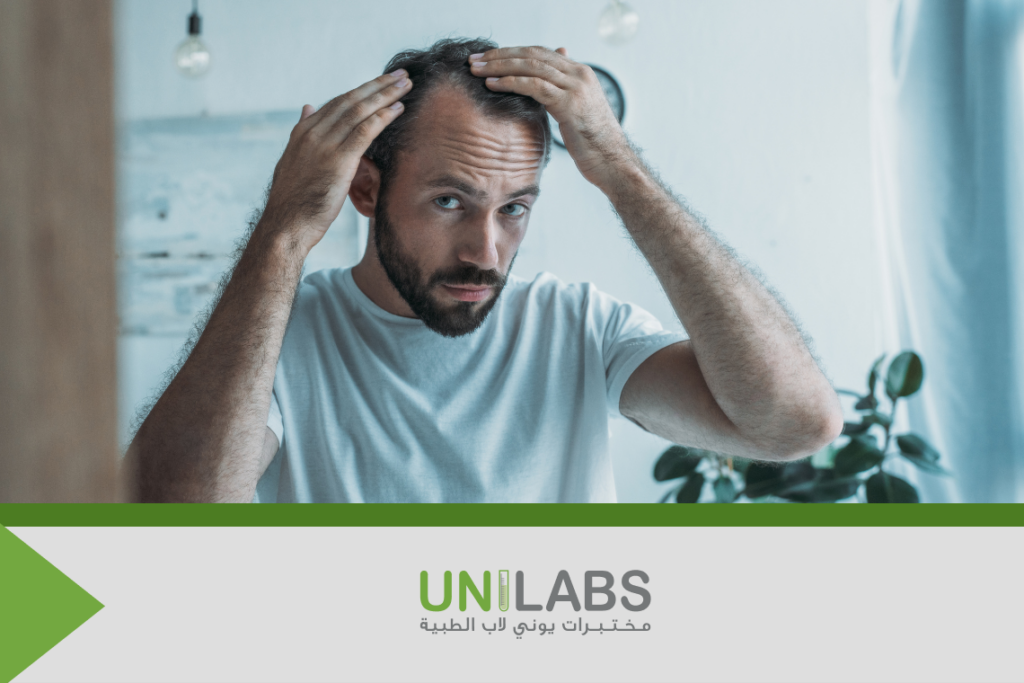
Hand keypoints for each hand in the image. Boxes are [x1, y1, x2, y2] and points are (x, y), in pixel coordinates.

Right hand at [262, 69, 412, 252]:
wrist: (285, 225)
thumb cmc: (293, 202)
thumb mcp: (293, 161)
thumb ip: (303, 133)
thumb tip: (307, 107)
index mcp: (302, 132)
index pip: (337, 104)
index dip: (361, 91)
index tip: (380, 83)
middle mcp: (312, 133)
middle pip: (350, 101)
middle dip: (377, 86)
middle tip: (400, 75)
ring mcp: (324, 145)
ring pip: (360, 111)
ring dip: (385, 95)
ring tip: (406, 85)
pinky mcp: (338, 159)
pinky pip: (365, 131)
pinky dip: (383, 117)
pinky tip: (398, 108)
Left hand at [469, 46, 632, 190]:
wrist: (613, 162)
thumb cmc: (593, 143)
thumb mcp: (576, 112)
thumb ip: (561, 94)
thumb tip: (544, 86)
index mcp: (580, 72)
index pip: (539, 53)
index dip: (511, 53)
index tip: (488, 58)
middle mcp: (579, 74)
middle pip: (532, 54)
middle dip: (500, 55)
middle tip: (475, 59)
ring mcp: (576, 86)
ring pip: (530, 66)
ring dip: (499, 66)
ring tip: (476, 69)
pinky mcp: (570, 103)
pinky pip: (534, 86)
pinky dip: (510, 82)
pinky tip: (491, 84)